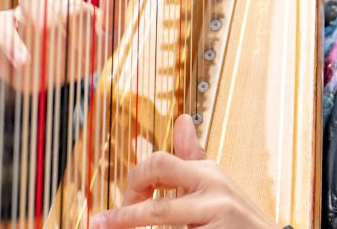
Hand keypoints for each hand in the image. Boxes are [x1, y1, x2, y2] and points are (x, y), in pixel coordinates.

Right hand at [0, 0, 105, 92]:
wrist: (59, 74)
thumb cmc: (87, 51)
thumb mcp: (107, 37)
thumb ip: (115, 14)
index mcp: (63, 5)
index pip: (66, 1)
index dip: (75, 17)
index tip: (87, 41)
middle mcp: (34, 10)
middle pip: (30, 0)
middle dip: (42, 20)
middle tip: (54, 44)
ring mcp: (11, 26)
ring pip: (1, 19)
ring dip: (11, 39)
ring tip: (25, 63)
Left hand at [90, 114, 277, 228]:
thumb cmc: (234, 217)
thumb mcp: (215, 183)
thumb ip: (193, 156)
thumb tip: (182, 118)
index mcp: (207, 171)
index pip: (160, 160)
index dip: (135, 177)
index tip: (125, 198)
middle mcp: (213, 186)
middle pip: (158, 170)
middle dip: (130, 188)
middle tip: (107, 218)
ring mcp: (216, 211)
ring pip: (161, 212)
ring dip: (127, 219)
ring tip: (102, 226)